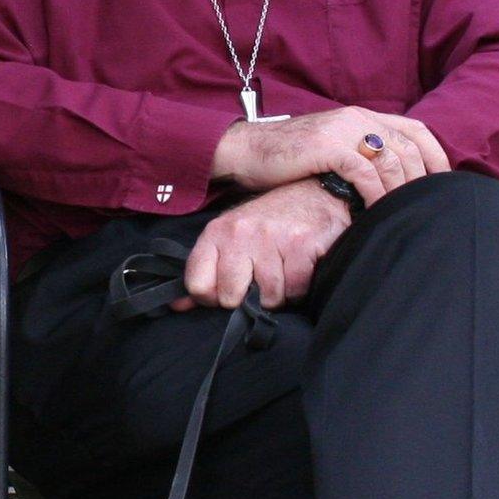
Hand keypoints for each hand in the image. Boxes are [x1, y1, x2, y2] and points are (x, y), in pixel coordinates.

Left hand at [175, 179, 350, 310]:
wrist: (319, 193)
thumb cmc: (273, 220)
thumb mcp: (233, 236)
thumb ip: (205, 270)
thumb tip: (179, 306)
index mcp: (217, 232)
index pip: (197, 284)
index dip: (212, 297)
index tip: (229, 292)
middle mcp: (239, 234)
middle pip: (230, 297)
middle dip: (249, 298)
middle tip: (261, 280)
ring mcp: (270, 239)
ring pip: (268, 298)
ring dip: (279, 293)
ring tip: (284, 270)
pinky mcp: (301, 246)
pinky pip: (295, 291)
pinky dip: (300, 288)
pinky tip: (301, 266)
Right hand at [211, 105, 448, 203]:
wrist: (246, 150)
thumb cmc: (288, 157)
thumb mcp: (331, 147)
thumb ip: (359, 152)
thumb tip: (391, 179)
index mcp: (362, 115)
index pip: (415, 130)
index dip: (436, 157)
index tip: (443, 184)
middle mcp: (357, 117)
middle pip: (409, 147)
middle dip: (422, 181)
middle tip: (424, 208)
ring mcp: (342, 130)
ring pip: (392, 160)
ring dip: (401, 191)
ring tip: (403, 214)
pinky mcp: (328, 146)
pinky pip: (366, 172)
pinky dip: (377, 194)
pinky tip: (377, 211)